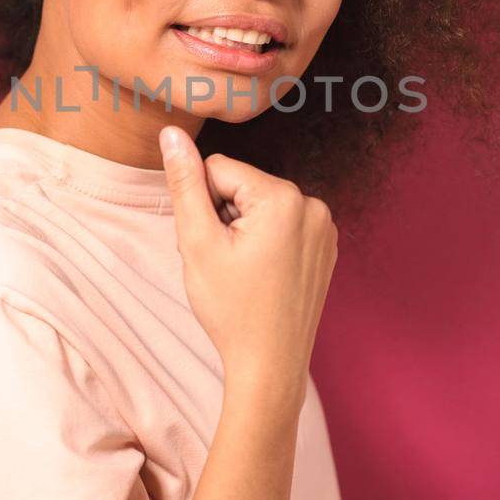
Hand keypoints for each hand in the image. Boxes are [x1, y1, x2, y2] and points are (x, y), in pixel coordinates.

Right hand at [159, 125, 338, 406]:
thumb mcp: (197, 242)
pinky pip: (283, 225)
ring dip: (244, 230)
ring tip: (246, 273)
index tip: (215, 247)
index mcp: (283, 198)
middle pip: (243, 186)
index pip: (219, 170)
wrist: (270, 365)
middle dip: (226, 218)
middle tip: (228, 265)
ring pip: (261, 206)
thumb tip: (172, 133)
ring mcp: (325, 226)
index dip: (204, 207)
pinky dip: (267, 243)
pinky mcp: (327, 246)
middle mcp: (313, 204)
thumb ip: (184, 182)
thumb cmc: (231, 309)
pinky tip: (264, 276)